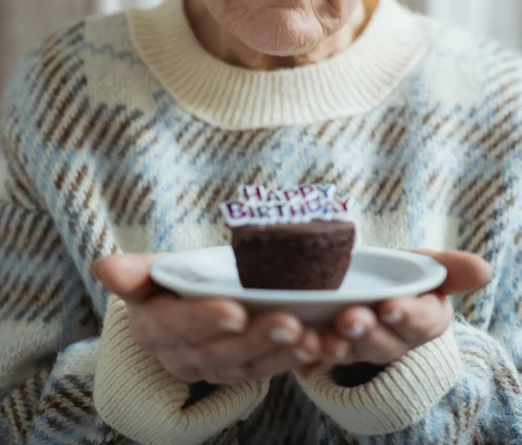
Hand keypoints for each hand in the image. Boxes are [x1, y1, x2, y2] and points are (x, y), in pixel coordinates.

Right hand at [92, 253, 322, 384]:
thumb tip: (104, 267)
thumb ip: (132, 272)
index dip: (205, 321)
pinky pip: (272, 370)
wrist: (184, 301)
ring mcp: (217, 368)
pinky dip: (299, 361)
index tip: (234, 310)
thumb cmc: (167, 280)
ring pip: (252, 366)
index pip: (178, 328)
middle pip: (221, 352)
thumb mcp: (150, 270)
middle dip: (258, 339)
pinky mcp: (245, 371)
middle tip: (289, 321)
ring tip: (313, 336)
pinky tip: (323, 347)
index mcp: (155, 330)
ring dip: (284, 354)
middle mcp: (184, 358)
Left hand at [297, 248, 492, 378]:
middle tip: (350, 320)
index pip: (421, 323)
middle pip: (382, 344)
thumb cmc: (402, 275)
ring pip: (348, 353)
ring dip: (334, 347)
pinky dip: (306, 352)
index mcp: (423, 320)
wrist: (367, 283)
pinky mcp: (329, 348)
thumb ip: (451, 268)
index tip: (391, 305)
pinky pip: (318, 356)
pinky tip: (296, 344)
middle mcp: (393, 340)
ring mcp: (360, 348)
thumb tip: (484, 269)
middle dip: (366, 333)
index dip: (407, 316)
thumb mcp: (426, 265)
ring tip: (318, 338)